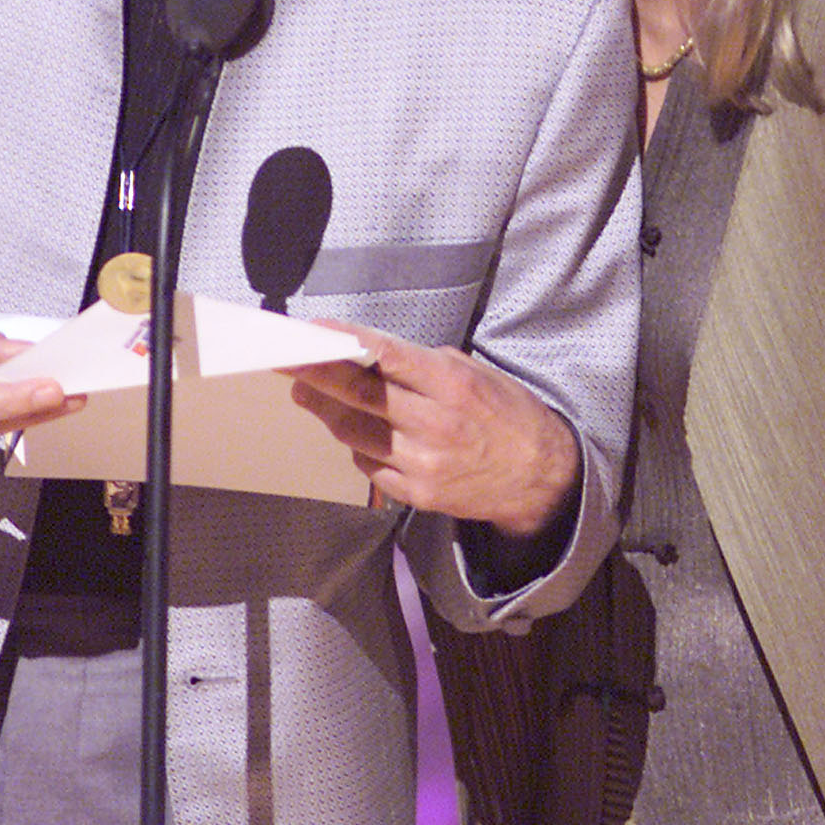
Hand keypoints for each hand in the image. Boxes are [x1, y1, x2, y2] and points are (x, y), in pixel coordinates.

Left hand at [287, 324, 579, 535]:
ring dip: (324, 410)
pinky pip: (369, 465)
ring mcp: (424, 464)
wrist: (540, 477)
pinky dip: (355, 445)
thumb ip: (420, 365)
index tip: (312, 330)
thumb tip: (365, 353)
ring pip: (353, 434)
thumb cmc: (504, 414)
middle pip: (358, 397)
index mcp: (451, 384)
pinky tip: (350, 429)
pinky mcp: (417, 494)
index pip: (385, 356)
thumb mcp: (471, 372)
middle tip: (284, 360)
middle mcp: (435, 424)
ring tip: (306, 390)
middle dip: (315, 374)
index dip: (344, 342)